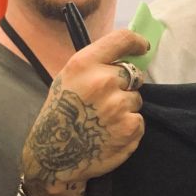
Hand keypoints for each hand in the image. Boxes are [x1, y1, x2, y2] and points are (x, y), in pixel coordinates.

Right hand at [20, 29, 149, 195]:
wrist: (54, 155)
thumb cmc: (59, 114)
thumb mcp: (68, 79)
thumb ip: (95, 66)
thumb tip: (124, 57)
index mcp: (84, 64)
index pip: (122, 40)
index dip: (136, 42)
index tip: (142, 47)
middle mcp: (103, 81)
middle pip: (132, 74)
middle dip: (125, 85)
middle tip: (106, 100)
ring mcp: (119, 106)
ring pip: (136, 99)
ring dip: (125, 108)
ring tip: (103, 120)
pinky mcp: (130, 127)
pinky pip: (139, 120)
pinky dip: (128, 126)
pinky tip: (109, 133)